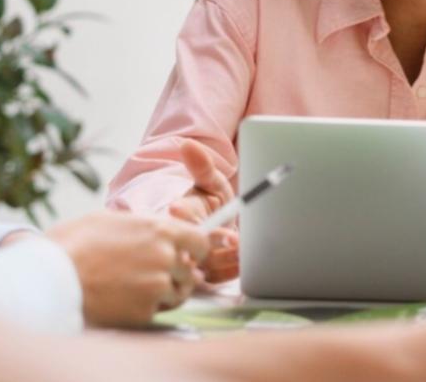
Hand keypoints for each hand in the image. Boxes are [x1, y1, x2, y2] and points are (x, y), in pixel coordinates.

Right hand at [46, 210, 209, 327]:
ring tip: (136, 288)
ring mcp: (156, 287)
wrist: (49, 278)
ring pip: (177, 295)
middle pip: (190, 272)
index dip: (195, 250)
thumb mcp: (109, 219)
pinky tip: (123, 301)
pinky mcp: (144, 313)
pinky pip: (155, 312)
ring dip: (163, 294)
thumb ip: (142, 226)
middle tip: (155, 275)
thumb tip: (153, 230)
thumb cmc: (72, 244)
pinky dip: (144, 309)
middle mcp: (165, 258)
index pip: (200, 242)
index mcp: (161, 230)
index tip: (187, 255)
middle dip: (177, 275)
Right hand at [164, 138, 239, 282]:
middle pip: (193, 249)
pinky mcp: (203, 278)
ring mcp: (191, 263)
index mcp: (180, 217)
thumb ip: (202, 167)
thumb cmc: (210, 203)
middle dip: (216, 245)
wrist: (217, 227)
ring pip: (206, 267)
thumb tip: (187, 145)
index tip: (197, 216)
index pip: (178, 220)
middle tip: (236, 239)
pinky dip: (232, 270)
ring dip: (228, 258)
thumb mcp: (209, 183)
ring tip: (246, 247)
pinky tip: (247, 259)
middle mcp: (182, 242)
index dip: (185, 219)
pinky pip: (217, 279)